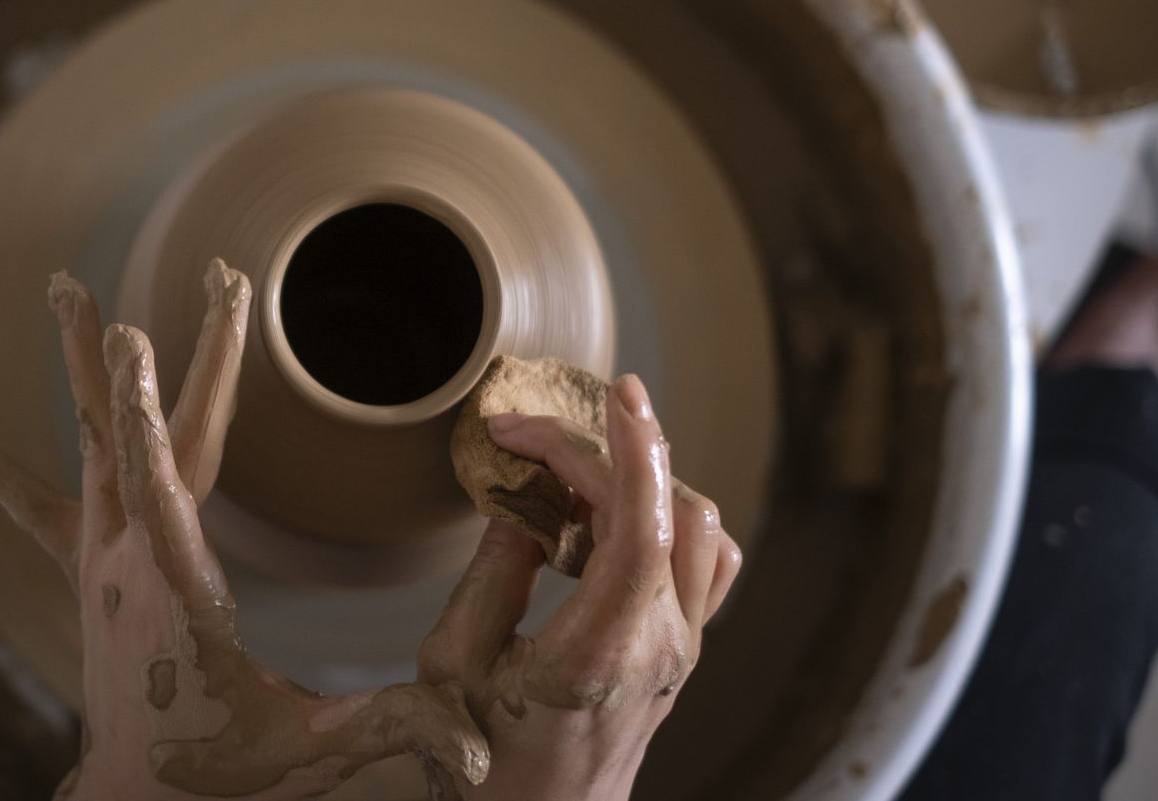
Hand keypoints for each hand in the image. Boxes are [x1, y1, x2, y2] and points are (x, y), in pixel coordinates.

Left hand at [0, 260, 487, 799]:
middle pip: (143, 437)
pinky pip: (35, 504)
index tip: (136, 332)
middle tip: (203, 274)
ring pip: (87, 443)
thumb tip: (477, 749)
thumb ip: (393, 730)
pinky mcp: (88, 575)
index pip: (163, 480)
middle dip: (171, 354)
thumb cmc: (225, 781)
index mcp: (178, 592)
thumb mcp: (313, 753)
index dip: (148, 406)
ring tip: (64, 285)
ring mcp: (98, 565)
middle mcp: (124, 565)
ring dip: (82, 363)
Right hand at [417, 376, 741, 800]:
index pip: (643, 530)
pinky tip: (605, 513)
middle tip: (522, 436)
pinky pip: (702, 559)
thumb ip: (492, 574)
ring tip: (567, 470)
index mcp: (599, 656)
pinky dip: (665, 513)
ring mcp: (683, 651)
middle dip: (597, 452)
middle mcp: (660, 649)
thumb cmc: (484, 765)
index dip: (634, 451)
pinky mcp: (684, 650)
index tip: (618, 393)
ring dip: (642, 478)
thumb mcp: (454, 665)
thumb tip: (526, 503)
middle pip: (665, 510)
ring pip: (698, 528)